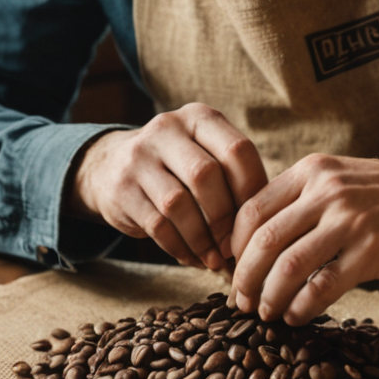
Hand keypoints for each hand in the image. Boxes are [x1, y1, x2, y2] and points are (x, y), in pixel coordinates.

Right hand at [67, 103, 267, 270]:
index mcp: (199, 117)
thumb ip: (234, 177)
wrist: (110, 166)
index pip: (237, 150)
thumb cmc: (178, 167)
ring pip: (178, 203)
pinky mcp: (121, 189)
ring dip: (202, 240)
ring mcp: (138, 158)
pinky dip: (181, 248)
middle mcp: (166, 129)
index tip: (258, 221)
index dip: (253, 191)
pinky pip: (157, 225)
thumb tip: (267, 224)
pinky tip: (194, 258)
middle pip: (206, 175)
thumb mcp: (204, 153)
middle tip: (236, 248)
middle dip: (226, 219)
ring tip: (216, 260)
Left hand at [226, 155, 378, 324]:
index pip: (253, 210)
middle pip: (264, 241)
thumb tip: (254, 240)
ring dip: (269, 297)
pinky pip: (323, 286)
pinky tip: (297, 316)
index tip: (232, 269)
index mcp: (311, 171)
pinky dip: (302, 307)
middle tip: (240, 300)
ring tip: (266, 312)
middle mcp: (327, 192)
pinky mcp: (372, 252)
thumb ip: (299, 199)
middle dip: (245, 278)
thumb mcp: (337, 178)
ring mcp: (350, 221)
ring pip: (288, 266)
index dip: (235, 246)